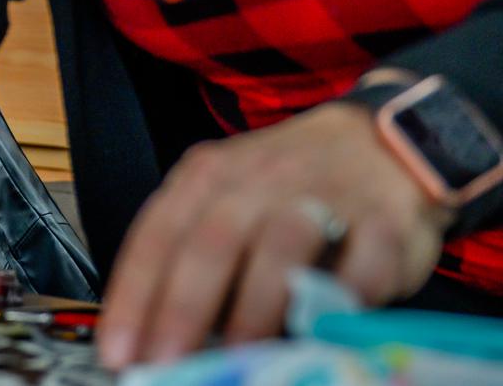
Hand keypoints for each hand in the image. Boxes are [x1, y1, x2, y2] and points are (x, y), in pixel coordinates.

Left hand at [98, 102, 449, 368]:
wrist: (379, 139)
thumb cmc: (286, 185)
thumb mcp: (227, 199)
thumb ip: (193, 254)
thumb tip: (154, 332)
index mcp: (208, 176)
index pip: (158, 235)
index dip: (134, 295)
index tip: (118, 350)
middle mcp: (258, 179)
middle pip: (212, 240)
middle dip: (183, 307)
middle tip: (166, 362)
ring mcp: (323, 193)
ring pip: (282, 245)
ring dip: (257, 306)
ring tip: (241, 357)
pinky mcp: (384, 217)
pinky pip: (365, 257)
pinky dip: (347, 296)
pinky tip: (330, 330)